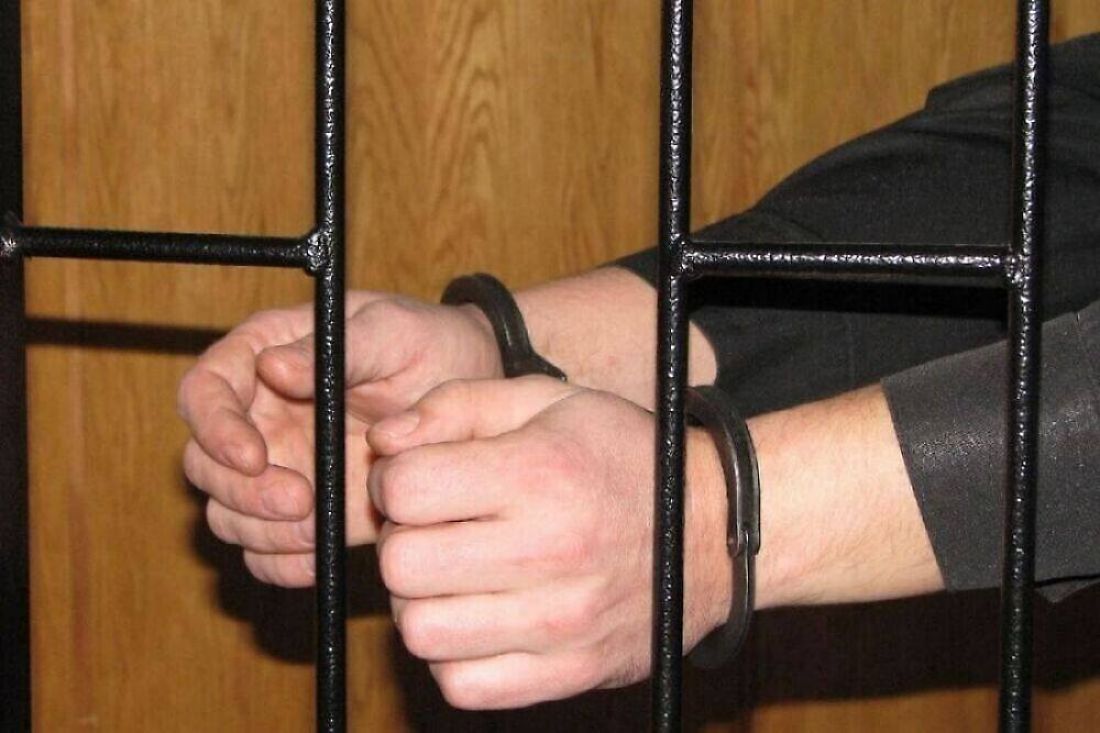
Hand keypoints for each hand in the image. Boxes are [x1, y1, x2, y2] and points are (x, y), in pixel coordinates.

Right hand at [178, 292, 501, 585]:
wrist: (472, 389)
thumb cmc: (427, 344)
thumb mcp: (392, 330)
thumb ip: (334, 348)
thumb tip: (272, 366)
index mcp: (262, 356)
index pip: (204, 391)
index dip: (216, 428)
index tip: (253, 456)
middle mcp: (258, 417)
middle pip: (205, 464)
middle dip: (241, 491)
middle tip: (299, 501)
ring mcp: (279, 469)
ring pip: (229, 514)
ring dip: (261, 531)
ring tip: (318, 528)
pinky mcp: (306, 515)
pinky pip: (267, 552)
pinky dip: (282, 563)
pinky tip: (320, 557)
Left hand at [366, 376, 730, 708]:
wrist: (712, 531)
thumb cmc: (621, 456)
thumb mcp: (547, 400)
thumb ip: (456, 406)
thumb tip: (383, 443)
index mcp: (541, 474)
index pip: (405, 491)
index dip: (395, 480)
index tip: (420, 479)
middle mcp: (550, 551)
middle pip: (400, 564)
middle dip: (402, 540)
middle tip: (435, 528)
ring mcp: (561, 622)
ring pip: (420, 632)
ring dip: (422, 600)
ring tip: (457, 573)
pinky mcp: (570, 672)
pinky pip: (463, 686)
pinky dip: (455, 655)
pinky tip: (480, 617)